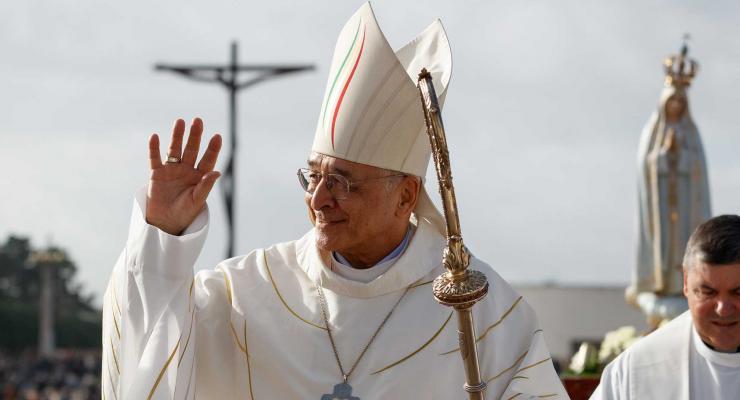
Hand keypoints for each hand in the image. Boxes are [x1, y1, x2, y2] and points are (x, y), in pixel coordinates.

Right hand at [146, 118, 221, 234]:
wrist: (166, 222)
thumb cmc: (185, 212)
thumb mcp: (197, 200)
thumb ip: (205, 186)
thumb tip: (217, 172)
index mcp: (200, 176)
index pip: (208, 159)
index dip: (212, 148)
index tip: (217, 136)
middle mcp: (187, 169)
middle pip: (192, 149)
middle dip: (195, 136)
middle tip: (198, 121)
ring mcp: (172, 170)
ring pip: (175, 149)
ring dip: (177, 136)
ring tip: (180, 122)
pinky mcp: (157, 173)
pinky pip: (155, 159)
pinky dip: (154, 148)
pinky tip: (155, 137)